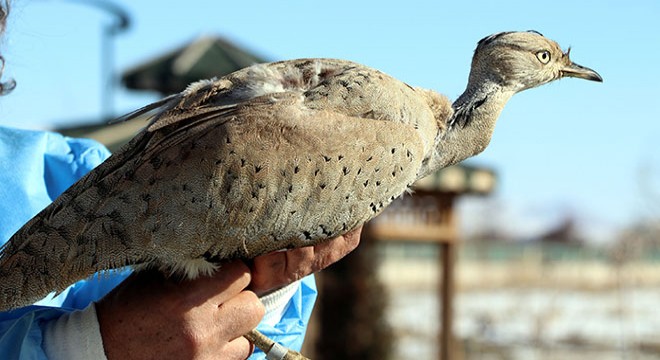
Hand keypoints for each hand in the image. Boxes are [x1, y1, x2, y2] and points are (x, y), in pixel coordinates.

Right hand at [96, 227, 361, 358]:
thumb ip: (192, 267)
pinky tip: (209, 340)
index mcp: (187, 299)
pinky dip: (228, 347)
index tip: (223, 272)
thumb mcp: (155, 278)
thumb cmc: (128, 309)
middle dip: (240, 299)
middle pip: (253, 306)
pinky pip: (238, 357)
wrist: (102, 351)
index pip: (240, 274)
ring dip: (236, 327)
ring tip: (215, 322)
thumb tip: (226, 253)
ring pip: (250, 335)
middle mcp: (201, 330)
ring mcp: (205, 356)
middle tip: (222, 298)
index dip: (233, 270)